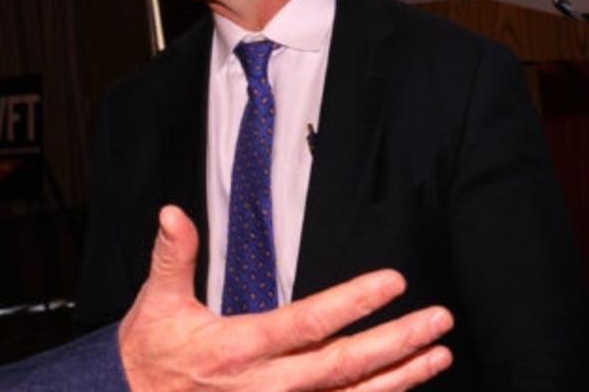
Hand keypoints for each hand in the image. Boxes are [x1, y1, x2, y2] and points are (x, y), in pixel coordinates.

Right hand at [118, 206, 453, 391]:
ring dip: (400, 378)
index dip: (353, 302)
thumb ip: (173, 256)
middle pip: (344, 366)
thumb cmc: (150, 356)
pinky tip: (405, 388)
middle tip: (438, 320)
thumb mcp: (156, 303)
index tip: (392, 281)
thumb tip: (173, 213)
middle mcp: (265, 387)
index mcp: (238, 349)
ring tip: (438, 354)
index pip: (307, 322)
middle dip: (397, 342)